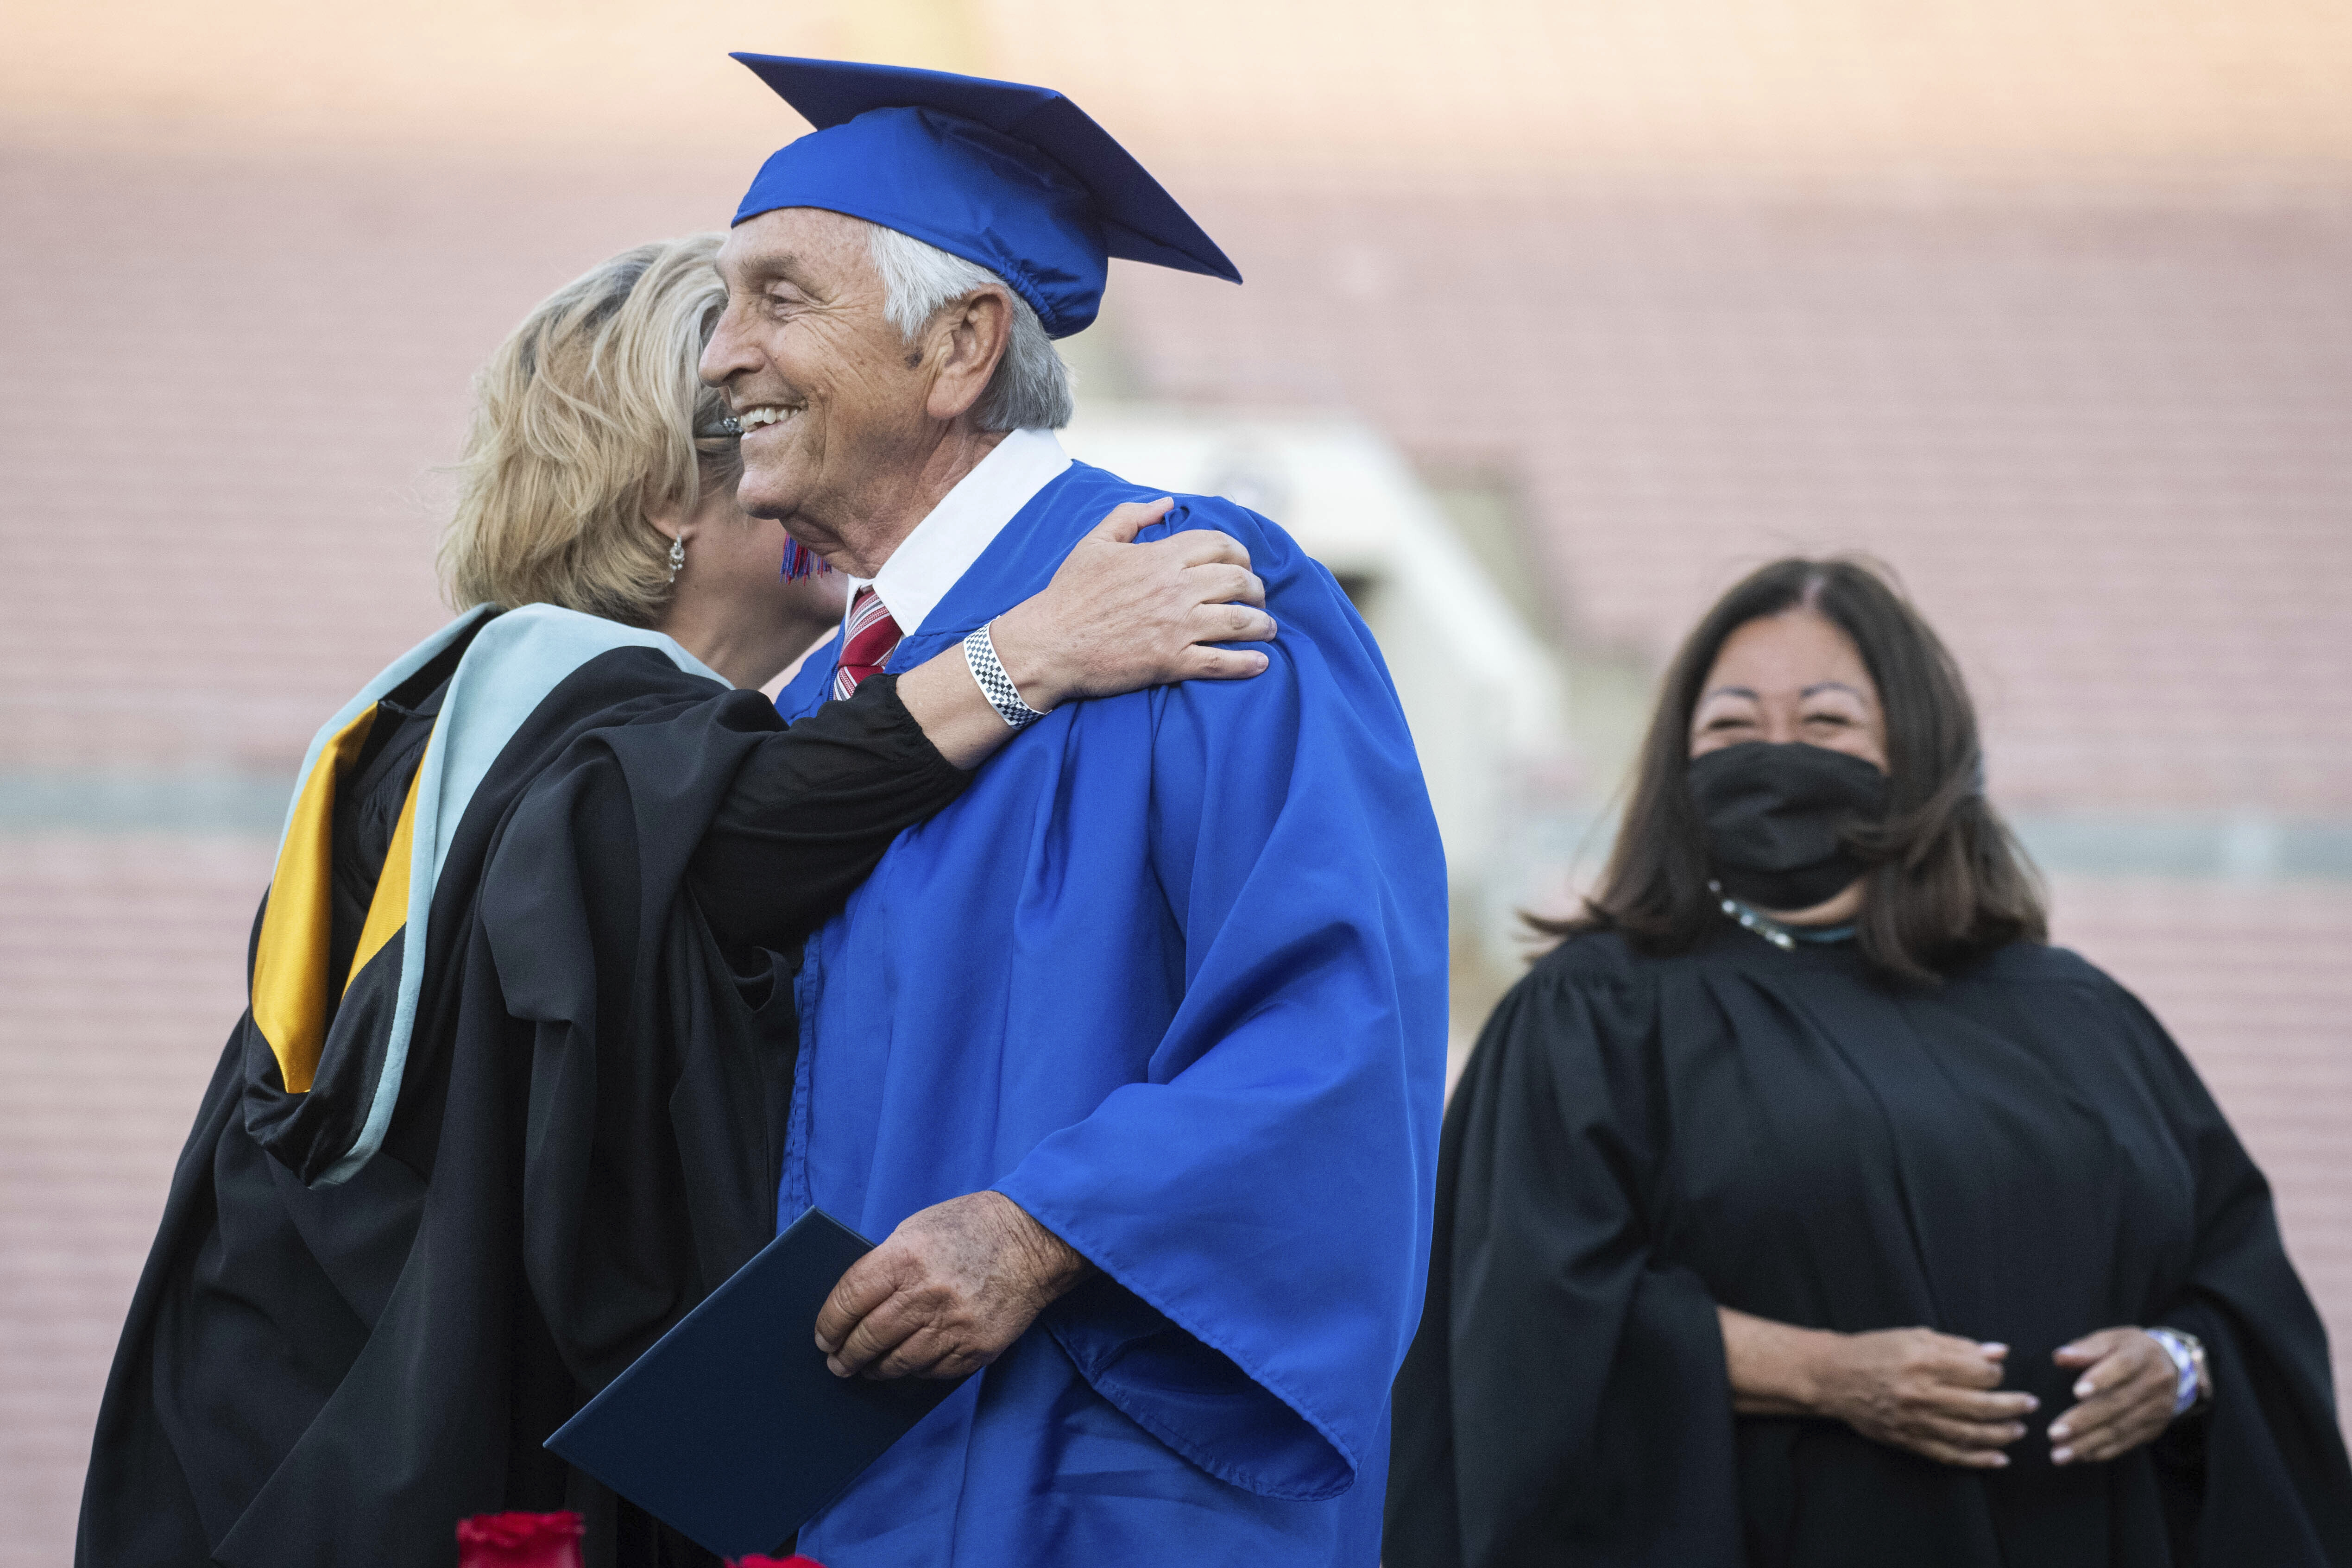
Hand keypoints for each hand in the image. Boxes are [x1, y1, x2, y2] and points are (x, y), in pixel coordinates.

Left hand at [812, 1191, 1092, 1379]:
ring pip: (898, 1362)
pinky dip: (914, 1370)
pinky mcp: (976, 1348)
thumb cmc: (973, 1228)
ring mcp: (953, 1325)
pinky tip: (906, 1364)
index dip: (829, 1323)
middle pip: (868, 1337)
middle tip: (837, 1363)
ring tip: (867, 1368)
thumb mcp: (918, 1228)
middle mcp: (926, 1294)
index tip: (822, 1337)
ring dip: (876, 1369)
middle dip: (846, 1356)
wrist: (1034, 1241)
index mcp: (905, 1257)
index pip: (849, 1299)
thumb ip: (887, 1263)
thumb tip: (857, 1303)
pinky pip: (932, 1370)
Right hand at [989, 498, 1275, 711]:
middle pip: (1238, 580)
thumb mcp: (1095, 543)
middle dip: (1256, 588)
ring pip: (1239, 621)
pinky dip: (1248, 663)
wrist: (1048, 644)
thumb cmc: (1069, 593)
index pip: (1219, 545)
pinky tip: (1261, 663)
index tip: (1243, 565)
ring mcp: (1176, 626)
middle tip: (1257, 597)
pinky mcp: (1171, 661)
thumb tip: (1166, 503)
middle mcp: (1175, 589)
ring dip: (1262, 624)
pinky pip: (1222, 662)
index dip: (1240, 553)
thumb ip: (1131, 517)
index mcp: (1160, 557)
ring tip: (1267, 628)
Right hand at [1811, 1328, 2039, 1468]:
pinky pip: (1950, 1455)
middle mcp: (1921, 1392)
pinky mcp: (1909, 1440)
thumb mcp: (1914, 1336)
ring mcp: (1915, 1420)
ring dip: (2001, 1434)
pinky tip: (1998, 1458)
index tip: (2000, 1374)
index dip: (1996, 1374)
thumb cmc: (1875, 1351)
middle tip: (2030, 1404)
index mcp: (1923, 1361)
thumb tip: (1999, 1354)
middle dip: (2012, 1406)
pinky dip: (1977, 1459)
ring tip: (2019, 1430)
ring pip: (1970, 1433)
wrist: (1833, 1377)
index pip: (1977, 1372)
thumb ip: (1957, 1346)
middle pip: (1980, 1405)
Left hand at [2048, 1327, 2178, 1464]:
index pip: (2123, 1366)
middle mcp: (2153, 1384)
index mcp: (2141, 1356)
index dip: (2101, 1379)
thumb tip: (2060, 1357)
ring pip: (2121, 1428)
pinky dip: (2103, 1451)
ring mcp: (2156, 1410)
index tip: (2076, 1392)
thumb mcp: (2112, 1339)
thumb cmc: (2130, 1350)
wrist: (2172, 1368)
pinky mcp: (2153, 1429)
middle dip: (2084, 1421)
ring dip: (2088, 1443)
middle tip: (2054, 1433)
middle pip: (2119, 1404)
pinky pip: (2127, 1442)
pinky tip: (2080, 1456)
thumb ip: (2086, 1348)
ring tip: (2060, 1454)